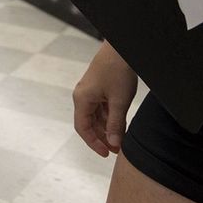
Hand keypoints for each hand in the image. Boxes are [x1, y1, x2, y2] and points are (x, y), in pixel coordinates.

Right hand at [73, 42, 137, 156]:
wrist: (120, 49)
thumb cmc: (118, 71)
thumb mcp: (119, 101)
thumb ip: (115, 124)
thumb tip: (114, 143)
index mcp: (82, 100)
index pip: (82, 128)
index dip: (93, 143)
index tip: (107, 153)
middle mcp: (82, 97)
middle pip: (88, 123)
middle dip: (101, 138)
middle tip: (117, 149)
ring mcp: (90, 92)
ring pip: (95, 117)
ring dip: (106, 129)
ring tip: (120, 139)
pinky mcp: (98, 88)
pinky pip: (100, 108)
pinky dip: (109, 119)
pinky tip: (119, 125)